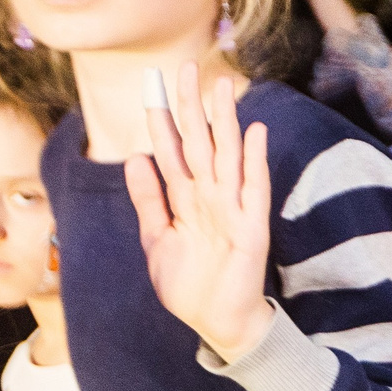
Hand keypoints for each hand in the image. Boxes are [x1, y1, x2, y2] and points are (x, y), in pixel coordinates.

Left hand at [124, 64, 274, 363]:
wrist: (216, 321)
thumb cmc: (188, 285)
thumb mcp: (157, 239)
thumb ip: (149, 200)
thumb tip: (136, 159)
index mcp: (184, 199)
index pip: (172, 150)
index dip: (162, 119)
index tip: (153, 87)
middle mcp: (208, 196)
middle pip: (200, 141)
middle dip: (192, 106)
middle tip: (187, 68)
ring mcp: (232, 208)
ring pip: (227, 155)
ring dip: (225, 121)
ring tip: (223, 87)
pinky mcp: (251, 227)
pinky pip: (254, 187)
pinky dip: (255, 160)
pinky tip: (255, 132)